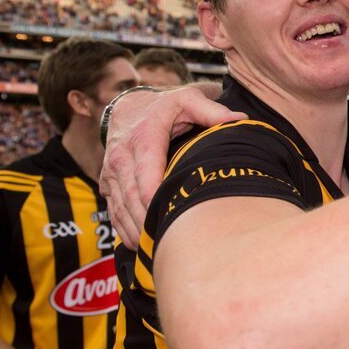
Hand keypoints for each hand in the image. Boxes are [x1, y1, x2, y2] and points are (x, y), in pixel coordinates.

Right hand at [100, 84, 243, 248]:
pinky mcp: (107, 184)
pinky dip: (123, 230)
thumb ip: (212, 110)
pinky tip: (139, 245)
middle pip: (131, 197)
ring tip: (154, 249)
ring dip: (135, 231)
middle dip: (147, 222)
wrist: (128, 108)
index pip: (146, 173)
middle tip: (167, 243)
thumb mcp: (187, 100)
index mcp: (143, 138)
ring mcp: (111, 172)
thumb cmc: (164, 107)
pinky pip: (113, 211)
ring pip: (120, 208)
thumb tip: (241, 120)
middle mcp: (122, 157)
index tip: (169, 217)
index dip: (154, 198)